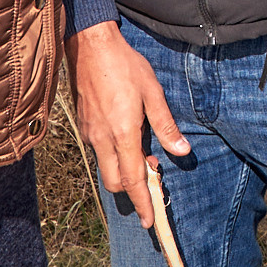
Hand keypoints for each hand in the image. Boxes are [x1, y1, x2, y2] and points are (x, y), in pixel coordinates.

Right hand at [69, 21, 187, 227]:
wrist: (90, 46)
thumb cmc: (125, 66)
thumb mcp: (152, 92)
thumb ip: (166, 125)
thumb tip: (181, 150)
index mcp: (122, 134)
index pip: (132, 179)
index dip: (142, 202)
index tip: (148, 221)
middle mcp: (103, 139)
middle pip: (115, 182)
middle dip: (132, 190)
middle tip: (152, 178)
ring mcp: (90, 133)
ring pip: (105, 168)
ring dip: (123, 171)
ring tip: (143, 153)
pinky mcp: (84, 125)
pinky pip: (99, 151)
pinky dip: (113, 156)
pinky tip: (126, 139)